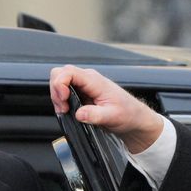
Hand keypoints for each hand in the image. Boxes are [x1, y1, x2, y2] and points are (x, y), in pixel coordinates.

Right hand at [49, 65, 163, 153]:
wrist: (135, 118)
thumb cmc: (128, 114)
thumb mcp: (112, 117)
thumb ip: (95, 115)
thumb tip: (79, 114)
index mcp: (94, 81)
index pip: (68, 72)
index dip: (60, 84)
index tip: (63, 100)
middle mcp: (87, 79)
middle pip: (59, 73)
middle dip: (55, 90)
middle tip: (63, 107)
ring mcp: (83, 85)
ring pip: (59, 81)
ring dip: (57, 97)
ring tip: (66, 111)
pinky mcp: (81, 92)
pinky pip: (64, 91)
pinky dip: (61, 101)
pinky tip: (68, 111)